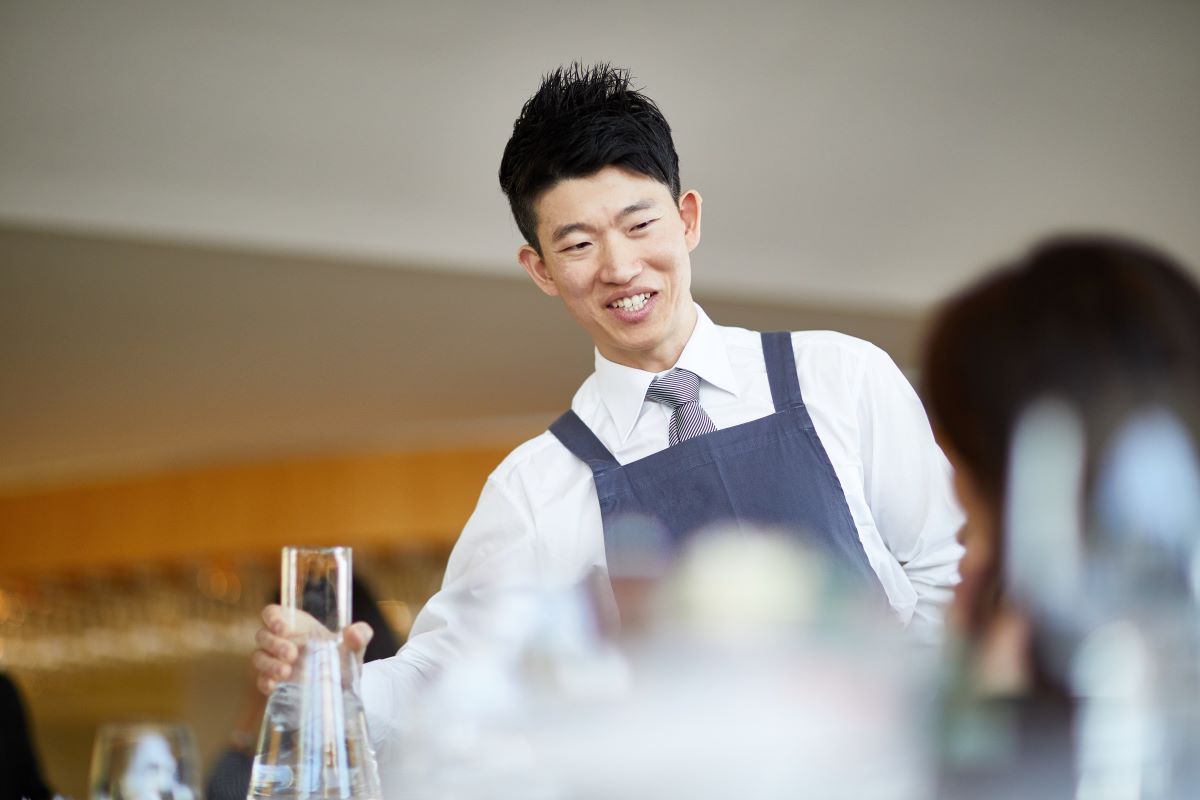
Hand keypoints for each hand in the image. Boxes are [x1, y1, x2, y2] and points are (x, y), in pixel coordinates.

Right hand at [252, 604, 374, 694]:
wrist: (343, 687)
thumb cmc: (343, 658)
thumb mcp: (355, 647)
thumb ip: (360, 635)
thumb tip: (354, 632)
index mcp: (296, 625)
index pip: (272, 613)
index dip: (272, 618)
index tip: (284, 628)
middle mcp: (280, 641)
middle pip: (263, 636)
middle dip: (274, 644)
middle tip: (293, 654)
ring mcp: (274, 662)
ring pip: (259, 657)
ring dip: (269, 664)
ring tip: (287, 672)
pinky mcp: (274, 682)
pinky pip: (260, 680)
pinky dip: (265, 682)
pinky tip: (275, 686)